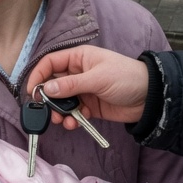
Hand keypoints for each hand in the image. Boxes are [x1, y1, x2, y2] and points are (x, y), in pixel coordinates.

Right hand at [27, 45, 149, 126]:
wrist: (150, 98)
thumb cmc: (126, 77)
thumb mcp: (97, 78)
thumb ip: (71, 85)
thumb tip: (46, 89)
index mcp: (79, 58)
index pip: (51, 63)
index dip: (38, 75)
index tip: (32, 92)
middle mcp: (78, 73)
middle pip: (53, 84)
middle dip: (48, 99)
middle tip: (47, 112)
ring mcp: (84, 90)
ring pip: (62, 101)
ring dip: (59, 112)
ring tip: (63, 121)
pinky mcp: (90, 106)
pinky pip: (74, 112)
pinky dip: (72, 119)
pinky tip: (76, 123)